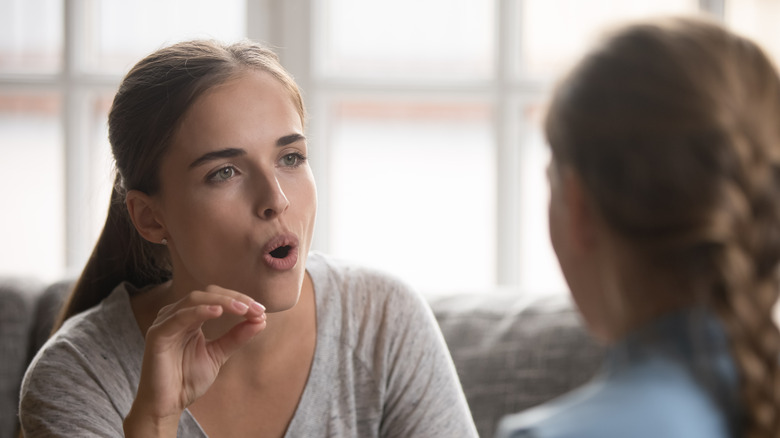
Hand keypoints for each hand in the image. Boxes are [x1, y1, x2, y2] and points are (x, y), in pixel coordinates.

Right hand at [124, 285, 265, 435]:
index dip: (240, 300)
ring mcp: (165, 322)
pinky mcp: (157, 335)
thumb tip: (261, 320)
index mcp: (190, 317)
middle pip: (208, 294)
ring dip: (223, 302)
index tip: (261, 311)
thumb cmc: (187, 380)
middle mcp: (177, 315)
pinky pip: (179, 317)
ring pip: (195, 299)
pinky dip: (200, 311)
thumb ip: (236, 337)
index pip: (217, 298)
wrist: (167, 406)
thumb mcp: (218, 354)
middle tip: (256, 309)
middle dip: (235, 299)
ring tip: (244, 309)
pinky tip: (218, 312)